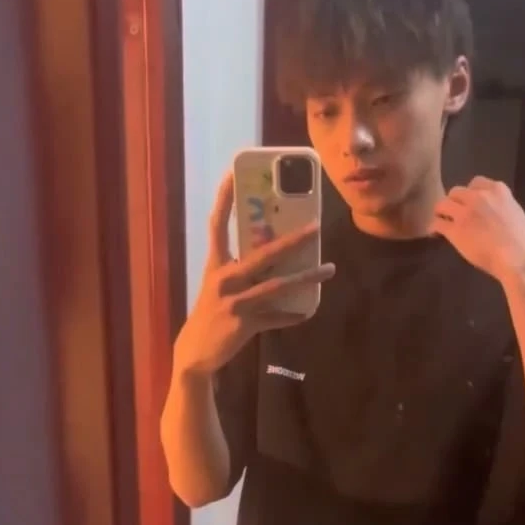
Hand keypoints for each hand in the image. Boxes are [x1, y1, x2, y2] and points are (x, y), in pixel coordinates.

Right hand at [174, 171, 334, 380]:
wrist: (195, 351)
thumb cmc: (211, 312)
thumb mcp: (219, 285)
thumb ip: (243, 268)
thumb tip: (277, 253)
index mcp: (215, 264)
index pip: (218, 225)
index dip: (224, 199)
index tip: (232, 173)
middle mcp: (224, 278)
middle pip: (263, 254)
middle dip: (292, 240)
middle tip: (316, 227)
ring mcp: (235, 302)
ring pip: (278, 286)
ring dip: (306, 277)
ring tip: (329, 269)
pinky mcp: (245, 324)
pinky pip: (276, 318)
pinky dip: (293, 315)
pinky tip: (308, 311)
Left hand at [432, 176, 524, 281]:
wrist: (517, 257)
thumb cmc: (521, 240)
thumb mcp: (514, 212)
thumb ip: (500, 205)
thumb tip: (490, 210)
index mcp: (497, 190)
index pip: (476, 182)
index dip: (470, 193)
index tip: (469, 202)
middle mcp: (479, 197)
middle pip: (456, 191)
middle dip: (454, 202)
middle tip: (454, 214)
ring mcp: (465, 212)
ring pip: (443, 204)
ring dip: (441, 212)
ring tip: (442, 221)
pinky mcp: (455, 229)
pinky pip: (438, 222)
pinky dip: (434, 227)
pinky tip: (435, 234)